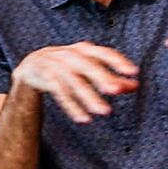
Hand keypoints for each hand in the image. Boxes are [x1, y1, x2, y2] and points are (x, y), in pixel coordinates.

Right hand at [13, 43, 136, 123]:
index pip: (104, 53)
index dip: (118, 61)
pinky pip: (60, 93)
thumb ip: (111, 77)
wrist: (32, 64)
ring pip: (75, 82)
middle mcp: (71, 55)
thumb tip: (135, 85)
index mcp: (85, 50)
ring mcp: (57, 65)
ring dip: (90, 97)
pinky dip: (72, 106)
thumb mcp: (88, 68)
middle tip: (117, 90)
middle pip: (89, 66)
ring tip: (104, 111)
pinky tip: (83, 119)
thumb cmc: (68, 66)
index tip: (133, 71)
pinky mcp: (46, 77)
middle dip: (103, 77)